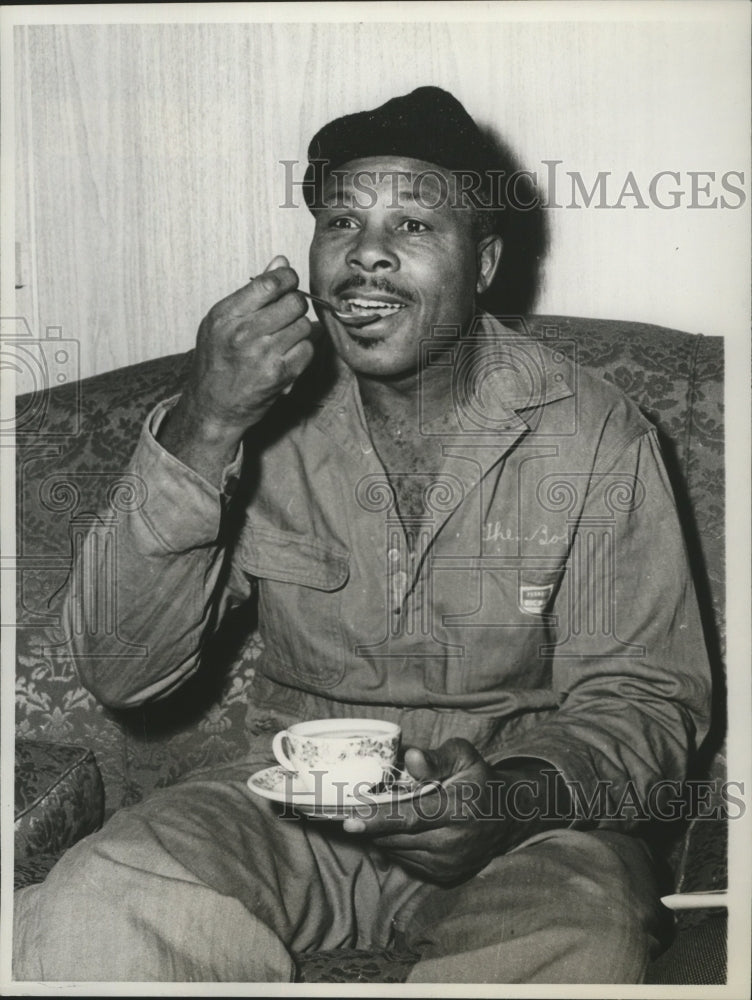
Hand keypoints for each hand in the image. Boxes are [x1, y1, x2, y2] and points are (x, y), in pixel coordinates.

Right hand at [159, 255, 313, 480]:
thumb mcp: (222, 321)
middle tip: (287, 315)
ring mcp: (263, 356)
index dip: (287, 278)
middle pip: (294, 303)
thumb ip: (252, 292)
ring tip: (284, 339)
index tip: (289, 283)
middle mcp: (244, 333)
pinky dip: (303, 351)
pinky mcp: (279, 376)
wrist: (213, 407)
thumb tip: (280, 262)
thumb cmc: (216, 361)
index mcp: (226, 315)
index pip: (270, 283)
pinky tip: (288, 355)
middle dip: (295, 306)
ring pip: (305, 326)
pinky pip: (308, 350)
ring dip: (300, 330)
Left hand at [340, 739, 521, 883]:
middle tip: (356, 806)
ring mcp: (449, 863)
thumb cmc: (478, 779)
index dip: (378, 819)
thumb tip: (410, 758)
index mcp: (459, 808)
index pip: (411, 817)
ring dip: (382, 833)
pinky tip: (400, 827)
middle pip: (397, 836)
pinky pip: (405, 860)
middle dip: (372, 823)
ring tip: (382, 812)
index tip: (349, 822)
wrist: (506, 817)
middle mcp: (454, 842)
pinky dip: (395, 843)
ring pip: (396, 849)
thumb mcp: (463, 756)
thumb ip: (436, 758)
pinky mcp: (444, 875)